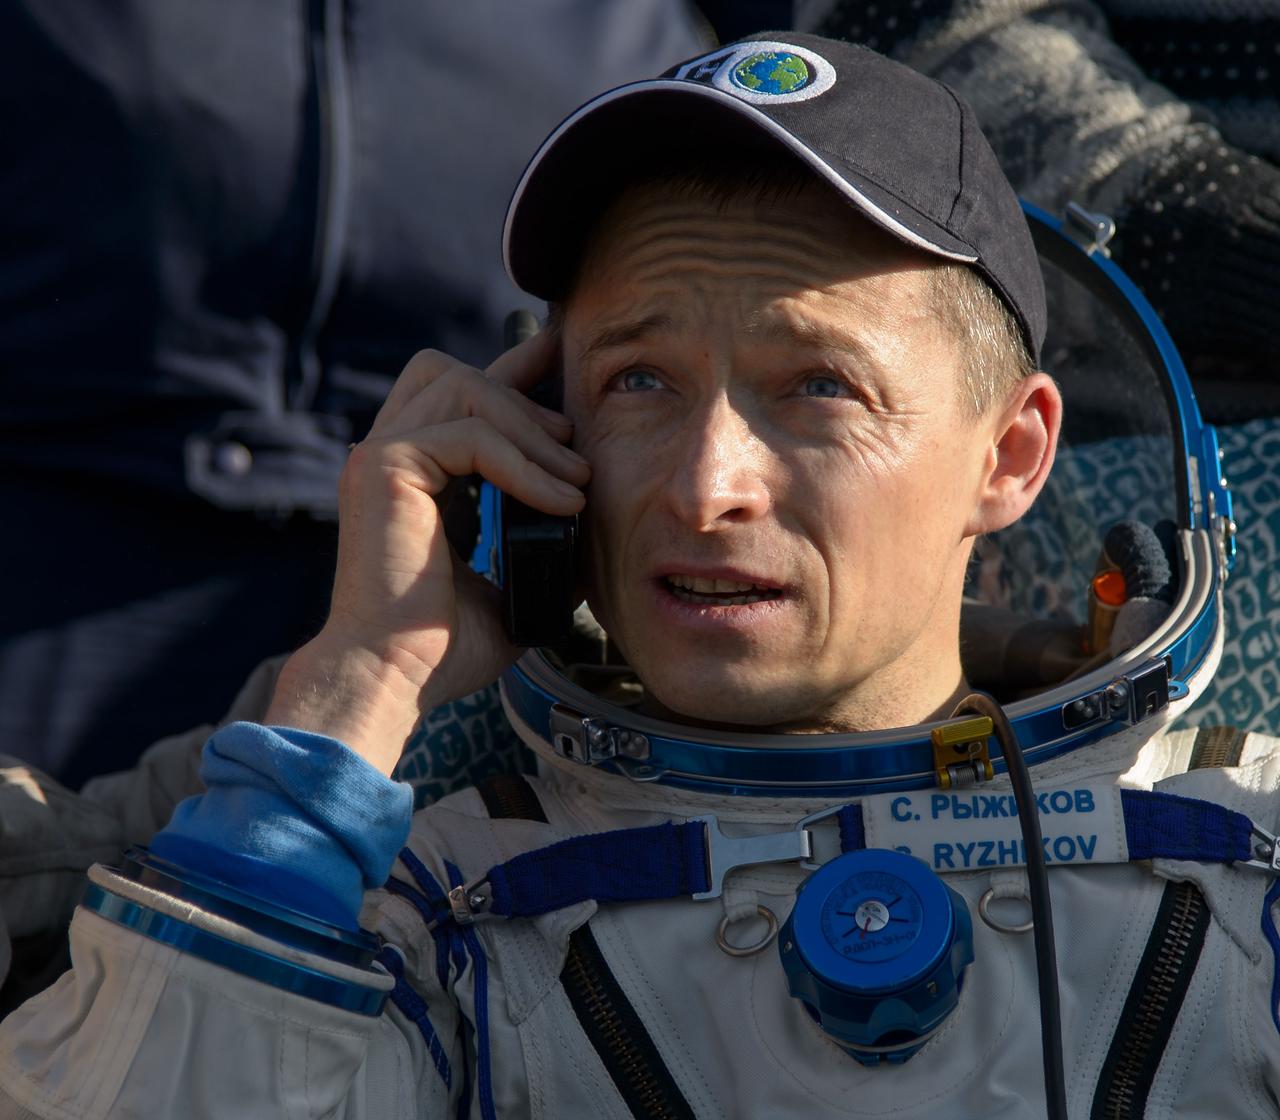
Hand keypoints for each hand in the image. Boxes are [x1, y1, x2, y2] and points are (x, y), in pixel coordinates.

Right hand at [265, 330, 588, 772]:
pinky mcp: (385, 467)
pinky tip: (560, 502)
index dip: (511, 370)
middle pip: (456, 374)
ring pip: (467, 390)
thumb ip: (537, 550)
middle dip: (525, 395)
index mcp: (410, 475)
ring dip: (533, 431)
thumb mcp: (507, 585)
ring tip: (576, 482)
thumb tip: (589, 542)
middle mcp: (389, 456)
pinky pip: (471, 436)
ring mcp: (381, 456)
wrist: (396, 679)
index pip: (458, 394)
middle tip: (575, 445)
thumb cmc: (440, 648)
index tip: (558, 360)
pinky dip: (524, 465)